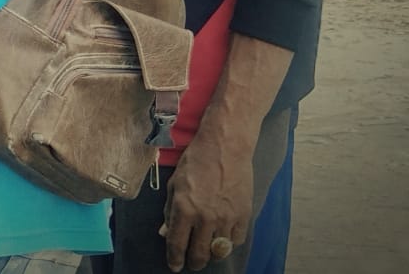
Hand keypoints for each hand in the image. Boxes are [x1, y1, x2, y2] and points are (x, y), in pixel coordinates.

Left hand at [162, 132, 253, 271]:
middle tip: (191, 263)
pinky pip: (236, 240)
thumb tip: (165, 232)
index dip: (174, 259)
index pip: (177, 244)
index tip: (174, 266)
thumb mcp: (174, 184)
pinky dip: (229, 243)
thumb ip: (169, 210)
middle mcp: (205, 218)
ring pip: (219, 251)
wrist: (225, 147)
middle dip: (193, 262)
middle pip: (199, 254)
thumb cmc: (195, 161)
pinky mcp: (243, 215)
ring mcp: (226, 218)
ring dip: (211, 254)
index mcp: (184, 209)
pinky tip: (223, 238)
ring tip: (206, 250)